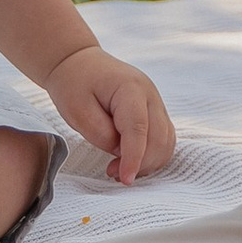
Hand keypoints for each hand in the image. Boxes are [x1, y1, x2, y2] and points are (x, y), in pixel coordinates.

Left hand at [44, 43, 177, 182]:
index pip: (138, 128)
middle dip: (140, 163)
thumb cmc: (75, 83)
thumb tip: (121, 151)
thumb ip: (101, 133)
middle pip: (158, 138)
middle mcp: (150, 94)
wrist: (79, 63)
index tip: (126, 179)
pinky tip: (130, 161)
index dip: (134, 157)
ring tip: (118, 168)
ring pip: (166, 142)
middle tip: (111, 173)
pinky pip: (163, 139)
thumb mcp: (76, 110)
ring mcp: (155, 103)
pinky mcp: (154, 112)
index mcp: (130, 88)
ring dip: (148, 162)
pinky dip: (151, 155)